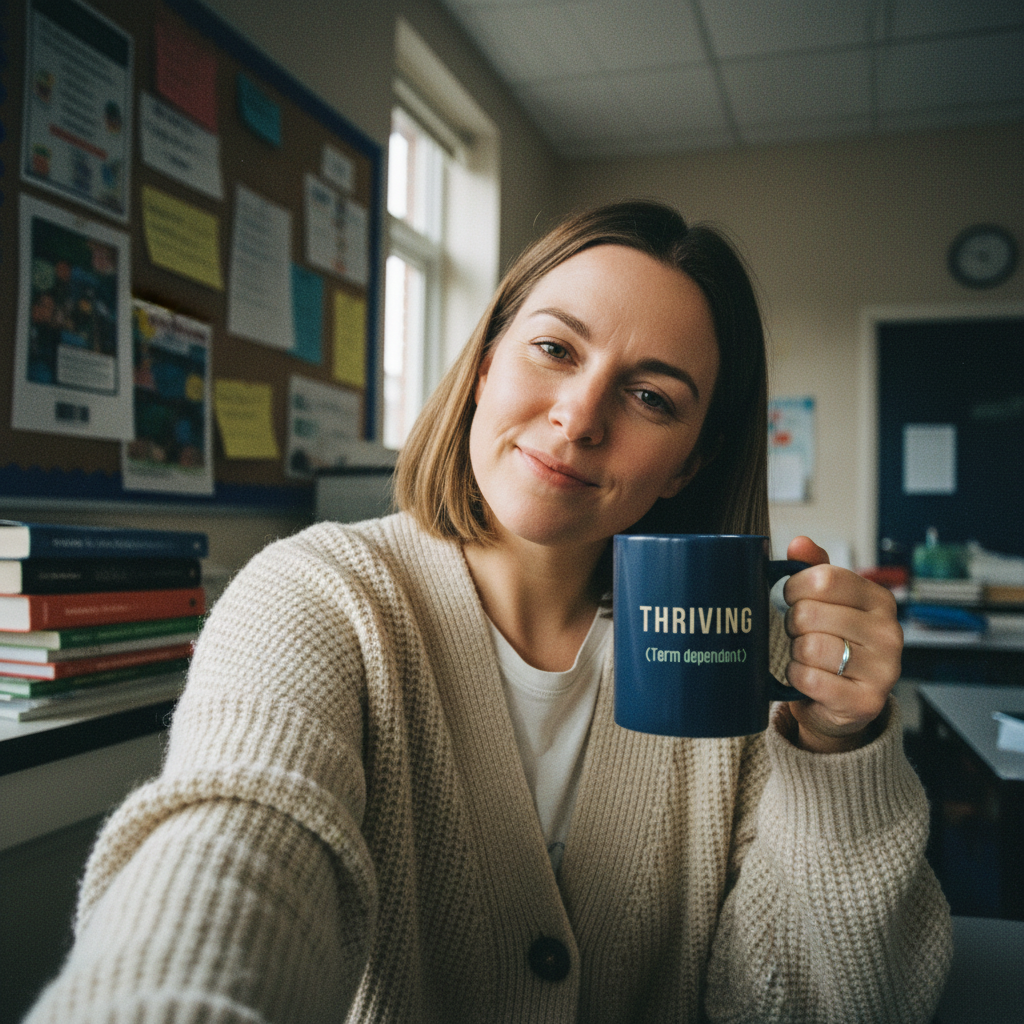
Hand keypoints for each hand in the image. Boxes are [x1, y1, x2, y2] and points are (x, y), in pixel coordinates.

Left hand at [781, 536, 902, 752]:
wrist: (843, 702)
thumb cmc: (833, 642)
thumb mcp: (828, 602)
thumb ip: (814, 569)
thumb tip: (799, 543)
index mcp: (879, 600)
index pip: (824, 579)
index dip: (795, 587)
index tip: (792, 597)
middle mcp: (889, 633)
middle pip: (810, 614)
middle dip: (792, 624)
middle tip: (800, 632)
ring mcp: (883, 670)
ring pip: (809, 647)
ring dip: (795, 652)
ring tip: (806, 655)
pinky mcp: (866, 702)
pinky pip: (809, 679)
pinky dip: (797, 677)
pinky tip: (807, 676)